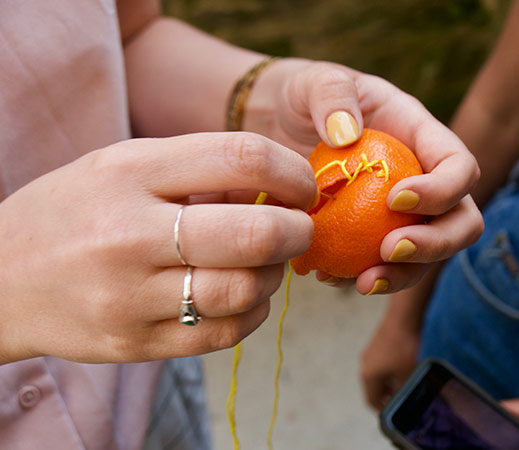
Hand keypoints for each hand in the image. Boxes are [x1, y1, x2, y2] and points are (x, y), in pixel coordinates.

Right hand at [0, 132, 316, 363]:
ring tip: (265, 261)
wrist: (0, 280)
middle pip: (254, 235)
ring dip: (275, 273)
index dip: (291, 172)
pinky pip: (224, 333)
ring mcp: (130, 298)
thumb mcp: (122, 166)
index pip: (241, 159)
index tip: (302, 185)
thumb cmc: (72, 211)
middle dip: (298, 229)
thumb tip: (274, 187)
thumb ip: (197, 169)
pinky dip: (251, 311)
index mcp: (128, 174)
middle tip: (299, 226)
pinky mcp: (136, 343)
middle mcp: (129, 236)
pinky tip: (242, 294)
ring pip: (245, 290)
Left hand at [247, 58, 482, 293]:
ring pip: (425, 256)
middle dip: (436, 244)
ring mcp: (398, 213)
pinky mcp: (369, 236)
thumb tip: (346, 135)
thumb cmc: (305, 99)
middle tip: (389, 250)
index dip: (443, 189)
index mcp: (420, 137)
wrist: (279, 128)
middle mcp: (421, 178)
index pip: (460, 166)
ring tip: (363, 283)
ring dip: (402, 276)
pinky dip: (362, 278)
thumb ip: (332, 94)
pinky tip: (328, 277)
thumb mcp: (315, 83)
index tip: (396, 199)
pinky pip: (382, 267)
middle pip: (460, 221)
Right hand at [360, 314, 419, 410]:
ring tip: (403, 384)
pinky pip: (379, 364)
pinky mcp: (375, 345)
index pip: (371, 401)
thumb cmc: (403, 348)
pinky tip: (401, 367)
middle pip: (373, 388)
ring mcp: (368, 354)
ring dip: (387, 383)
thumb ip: (401, 391)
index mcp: (368, 377)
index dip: (382, 410)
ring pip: (376, 375)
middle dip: (386, 396)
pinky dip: (387, 371)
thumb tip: (401, 399)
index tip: (394, 414)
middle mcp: (364, 366)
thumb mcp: (405, 374)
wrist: (401, 319)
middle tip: (401, 399)